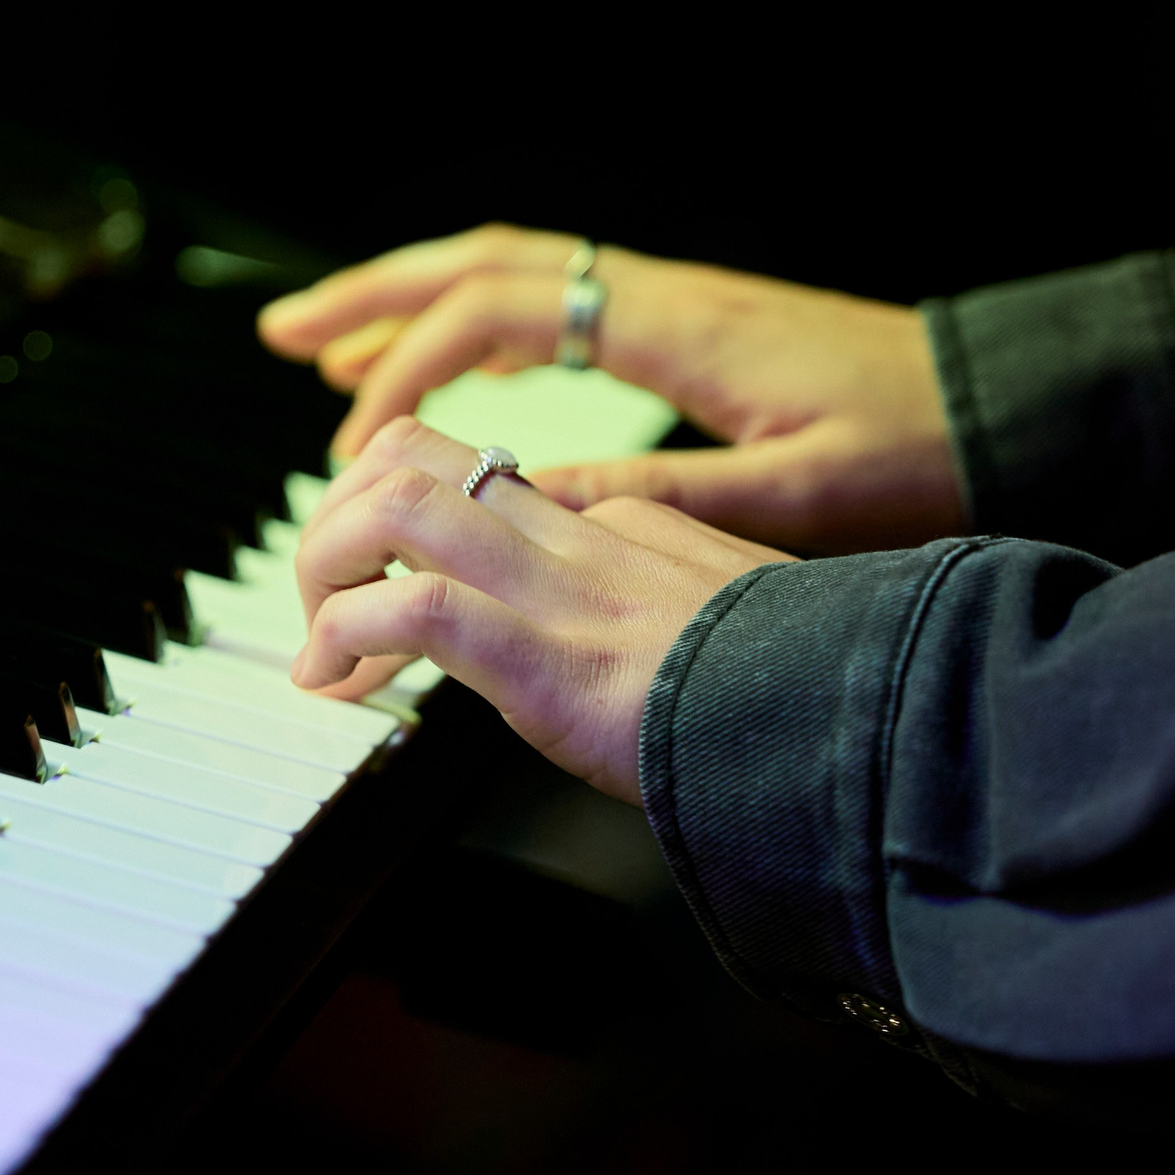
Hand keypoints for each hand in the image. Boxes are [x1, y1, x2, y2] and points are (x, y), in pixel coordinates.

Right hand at [256, 223, 965, 553]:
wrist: (1001, 400)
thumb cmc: (915, 444)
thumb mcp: (789, 492)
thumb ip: (655, 497)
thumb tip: (524, 505)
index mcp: (670, 324)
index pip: (501, 310)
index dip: (409, 360)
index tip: (353, 432)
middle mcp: (658, 295)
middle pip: (482, 266)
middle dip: (374, 299)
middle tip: (284, 335)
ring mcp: (670, 302)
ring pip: (511, 277)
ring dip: (416, 307)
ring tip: (334, 350)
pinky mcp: (688, 326)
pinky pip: (553, 305)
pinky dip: (481, 331)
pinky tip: (458, 374)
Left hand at [291, 417, 793, 804]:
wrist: (855, 718)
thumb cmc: (799, 693)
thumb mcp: (721, 633)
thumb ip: (661, 620)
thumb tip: (609, 655)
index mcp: (621, 524)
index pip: (474, 476)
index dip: (395, 521)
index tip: (369, 593)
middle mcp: (577, 536)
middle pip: (412, 457)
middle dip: (337, 517)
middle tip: (322, 600)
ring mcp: (557, 588)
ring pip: (394, 506)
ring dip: (326, 567)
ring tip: (320, 644)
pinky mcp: (543, 652)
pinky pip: (411, 609)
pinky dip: (350, 635)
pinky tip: (341, 682)